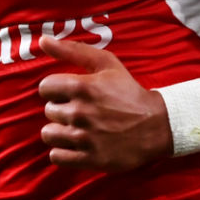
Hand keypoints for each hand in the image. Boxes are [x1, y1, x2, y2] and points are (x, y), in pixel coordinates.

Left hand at [36, 36, 170, 170]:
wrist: (157, 125)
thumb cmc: (129, 91)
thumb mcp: (106, 63)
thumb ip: (72, 50)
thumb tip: (43, 40)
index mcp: (82, 87)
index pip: (44, 87)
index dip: (56, 89)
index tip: (69, 93)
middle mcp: (79, 113)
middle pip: (49, 110)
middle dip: (62, 109)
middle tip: (82, 110)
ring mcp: (84, 138)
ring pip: (48, 134)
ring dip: (60, 131)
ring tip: (76, 128)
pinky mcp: (89, 159)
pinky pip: (56, 156)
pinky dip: (63, 151)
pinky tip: (76, 144)